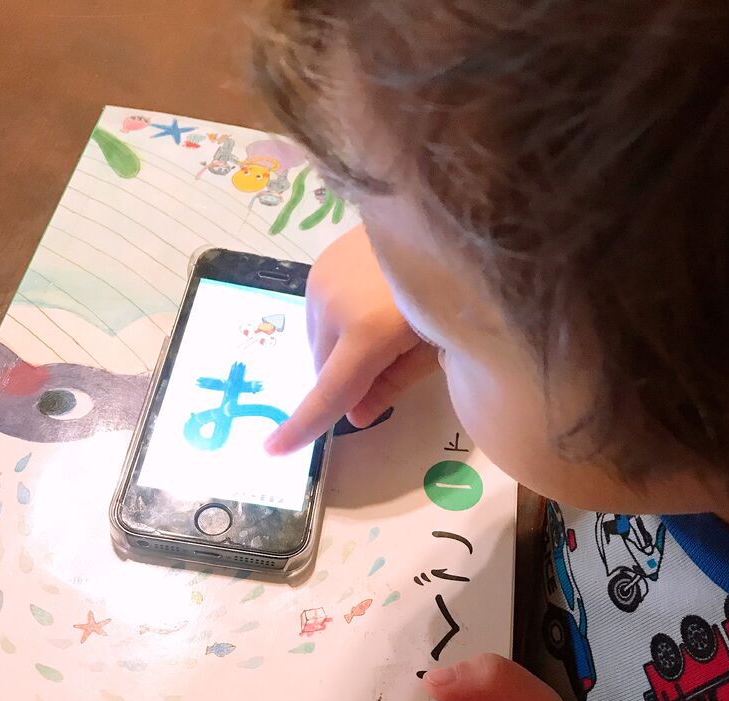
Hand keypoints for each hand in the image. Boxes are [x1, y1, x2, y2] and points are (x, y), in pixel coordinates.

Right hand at [266, 225, 437, 454]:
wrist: (448, 223)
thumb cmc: (455, 292)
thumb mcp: (432, 349)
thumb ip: (392, 385)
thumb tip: (354, 416)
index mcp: (367, 332)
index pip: (328, 392)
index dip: (302, 426)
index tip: (272, 450)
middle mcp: (332, 305)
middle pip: (322, 368)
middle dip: (343, 380)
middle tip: (385, 363)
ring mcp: (320, 280)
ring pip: (318, 341)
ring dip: (338, 350)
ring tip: (380, 325)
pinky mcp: (319, 264)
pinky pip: (318, 313)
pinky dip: (336, 323)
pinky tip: (368, 303)